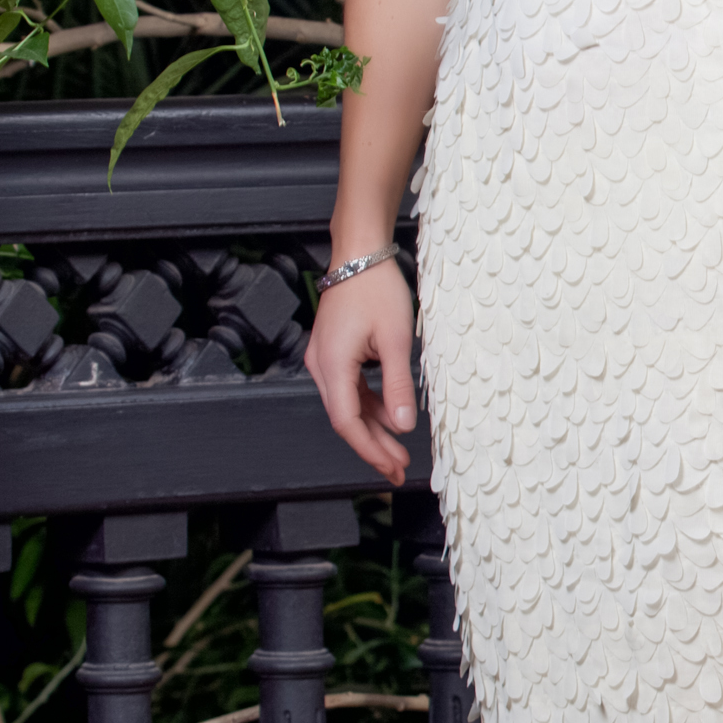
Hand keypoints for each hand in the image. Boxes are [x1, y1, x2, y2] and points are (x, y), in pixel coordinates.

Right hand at [305, 257, 418, 486]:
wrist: (359, 253)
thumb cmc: (376, 287)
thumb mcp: (395, 340)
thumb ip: (397, 386)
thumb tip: (402, 425)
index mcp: (332, 365)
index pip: (346, 422)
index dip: (369, 449)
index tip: (390, 466)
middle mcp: (321, 366)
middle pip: (346, 419)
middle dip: (372, 447)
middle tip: (397, 469)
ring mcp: (324, 359)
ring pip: (348, 405)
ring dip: (372, 428)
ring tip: (397, 451)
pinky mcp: (333, 352)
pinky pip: (349, 388)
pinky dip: (368, 406)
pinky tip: (388, 419)